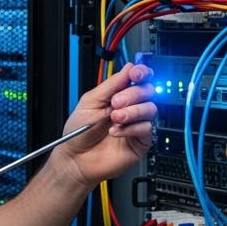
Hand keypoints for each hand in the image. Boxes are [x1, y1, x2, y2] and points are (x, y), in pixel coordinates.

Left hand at [51, 62, 155, 189]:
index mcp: (117, 96)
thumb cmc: (79, 132)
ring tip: (114, 118)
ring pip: (151, 109)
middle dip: (133, 94)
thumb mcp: (90, 102)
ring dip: (132, 112)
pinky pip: (147, 128)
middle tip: (115, 103)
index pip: (138, 79)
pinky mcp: (140, 141)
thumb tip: (129, 68)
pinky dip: (131, 128)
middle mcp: (129, 108)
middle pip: (148, 91)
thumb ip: (111, 85)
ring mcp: (136, 124)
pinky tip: (116, 132)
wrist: (76, 158)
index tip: (137, 74)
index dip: (141, 73)